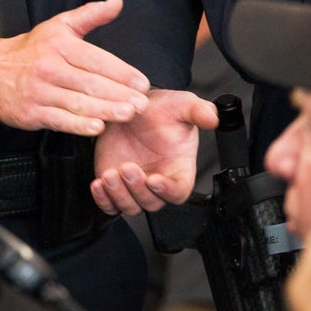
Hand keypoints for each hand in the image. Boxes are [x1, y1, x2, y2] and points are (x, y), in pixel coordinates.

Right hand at [0, 0, 148, 134]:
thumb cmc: (31, 50)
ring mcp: (39, 91)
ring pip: (78, 103)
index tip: (142, 84)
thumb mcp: (58, 26)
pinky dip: (78, 125)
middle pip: (90, 83)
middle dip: (119, 95)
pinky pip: (59, 120)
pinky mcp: (30, 112)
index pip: (96, 59)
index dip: (121, 72)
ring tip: (128, 114)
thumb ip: (90, 15)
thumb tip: (117, 2)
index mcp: (59, 45)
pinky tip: (97, 128)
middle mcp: (49, 67)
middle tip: (142, 105)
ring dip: (105, 110)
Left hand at [91, 87, 219, 214]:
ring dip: (119, 195)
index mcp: (179, 170)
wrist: (131, 108)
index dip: (167, 191)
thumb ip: (199, 111)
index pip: (179, 192)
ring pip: (129, 206)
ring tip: (109, 173)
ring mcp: (134, 186)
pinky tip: (97, 183)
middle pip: (151, 202)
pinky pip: (109, 205)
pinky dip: (103, 200)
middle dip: (138, 189)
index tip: (154, 179)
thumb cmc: (161, 110)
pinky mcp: (114, 185)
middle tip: (127, 167)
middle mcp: (158, 182)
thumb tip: (212, 117)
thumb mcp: (182, 104)